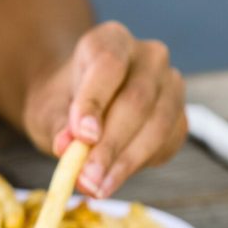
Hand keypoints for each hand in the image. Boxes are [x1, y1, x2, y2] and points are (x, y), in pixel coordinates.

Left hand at [23, 21, 186, 197]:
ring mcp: (170, 85)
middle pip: (136, 100)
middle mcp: (148, 56)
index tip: (83, 136)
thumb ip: (57, 125)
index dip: (95, 102)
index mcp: (111, 40)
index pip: (108, 66)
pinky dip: (140, 165)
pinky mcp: (179, 116)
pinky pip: (167, 143)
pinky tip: (112, 179)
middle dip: (110, 145)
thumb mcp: (47, 109)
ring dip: (125, 163)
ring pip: (156, 125)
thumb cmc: (63, 102)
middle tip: (87, 179)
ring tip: (97, 187)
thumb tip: (68, 147)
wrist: (81, 107)